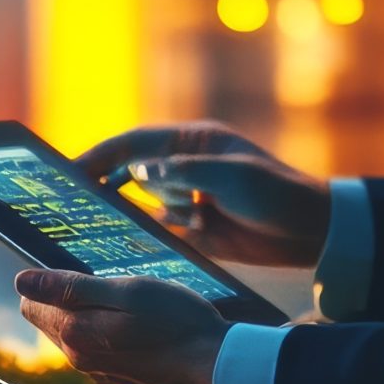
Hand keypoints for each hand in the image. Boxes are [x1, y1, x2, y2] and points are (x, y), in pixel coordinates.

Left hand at [14, 269, 228, 383]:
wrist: (216, 366)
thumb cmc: (176, 321)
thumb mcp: (125, 291)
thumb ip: (69, 287)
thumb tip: (20, 281)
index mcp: (74, 334)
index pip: (30, 306)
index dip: (50, 285)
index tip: (83, 277)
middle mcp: (81, 361)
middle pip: (56, 324)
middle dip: (75, 304)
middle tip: (117, 291)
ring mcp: (103, 377)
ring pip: (82, 341)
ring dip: (98, 323)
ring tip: (137, 313)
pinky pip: (107, 357)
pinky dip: (118, 343)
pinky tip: (147, 336)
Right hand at [75, 121, 330, 268]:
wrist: (314, 232)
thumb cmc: (277, 195)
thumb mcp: (230, 177)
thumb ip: (182, 173)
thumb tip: (136, 172)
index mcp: (194, 142)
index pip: (136, 143)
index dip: (101, 154)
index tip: (70, 170)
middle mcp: (187, 166)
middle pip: (133, 169)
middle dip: (104, 181)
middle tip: (70, 199)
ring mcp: (191, 196)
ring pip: (145, 201)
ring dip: (128, 208)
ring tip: (93, 220)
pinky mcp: (197, 228)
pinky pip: (161, 228)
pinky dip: (146, 232)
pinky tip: (126, 241)